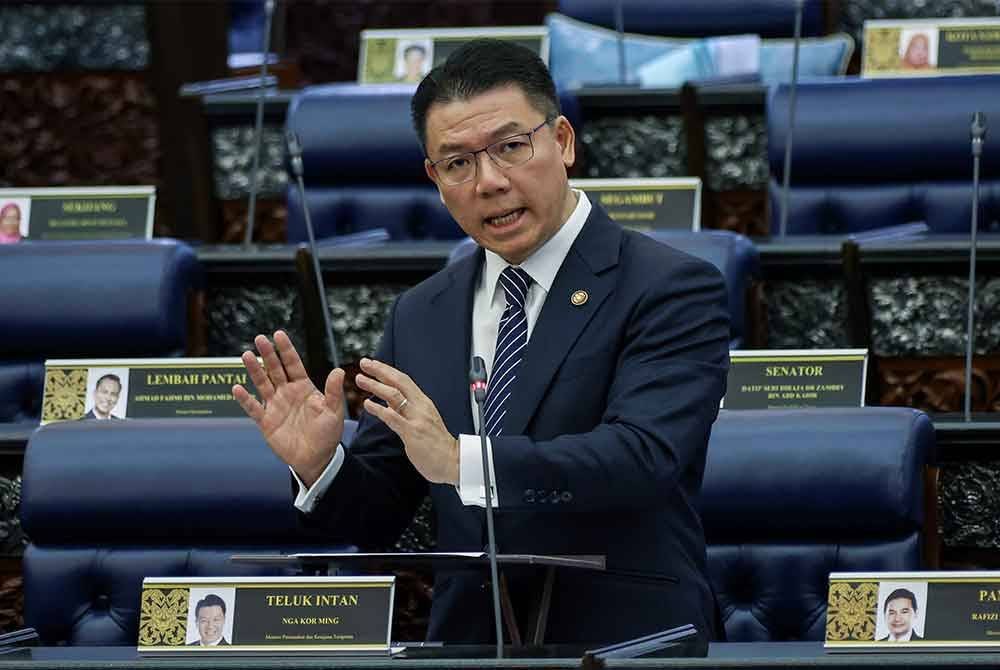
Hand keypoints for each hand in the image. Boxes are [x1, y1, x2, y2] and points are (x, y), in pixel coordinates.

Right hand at [232, 330, 345, 486]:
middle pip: (275, 370)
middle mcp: (287, 393)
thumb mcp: (334, 412)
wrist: (316, 458)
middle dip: (268, 354)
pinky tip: (237, 388)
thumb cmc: (327, 434)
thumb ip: (333, 392)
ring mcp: (275, 406)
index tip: (278, 334)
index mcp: (303, 388)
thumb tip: (338, 370)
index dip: (286, 350)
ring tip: (246, 355)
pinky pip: (253, 408)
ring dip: (254, 370)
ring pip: (262, 384)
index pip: (293, 364)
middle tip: (259, 338)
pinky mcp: (266, 421)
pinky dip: (244, 399)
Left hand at [355, 357, 458, 485]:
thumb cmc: (439, 445)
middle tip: (364, 363)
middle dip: (380, 370)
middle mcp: (420, 407)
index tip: (374, 364)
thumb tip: (391, 405)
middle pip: (398, 382)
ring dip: (375, 385)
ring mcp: (416, 419)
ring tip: (361, 380)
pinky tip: (367, 404)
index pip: (404, 380)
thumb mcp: (424, 421)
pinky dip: (379, 409)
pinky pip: (393, 417)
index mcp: (423, 403)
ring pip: (394, 395)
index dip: (388, 370)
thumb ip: (408, 412)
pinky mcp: (412, 432)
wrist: (454, 462)